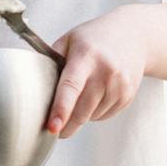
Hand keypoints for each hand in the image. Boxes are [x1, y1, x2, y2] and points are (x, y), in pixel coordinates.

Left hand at [47, 9, 146, 137]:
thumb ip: (51, 61)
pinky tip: (95, 95)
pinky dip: (94, 113)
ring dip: (80, 116)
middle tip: (54, 129)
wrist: (133, 36)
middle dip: (66, 126)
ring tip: (80, 95)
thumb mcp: (69, 40)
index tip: (52, 127)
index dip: (60, 110)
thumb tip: (33, 86)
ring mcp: (120, 85)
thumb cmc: (94, 38)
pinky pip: (104, 116)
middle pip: (81, 110)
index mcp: (86, 56)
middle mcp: (105, 71)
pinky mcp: (128, 95)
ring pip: (92, 116)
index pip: (71, 87)